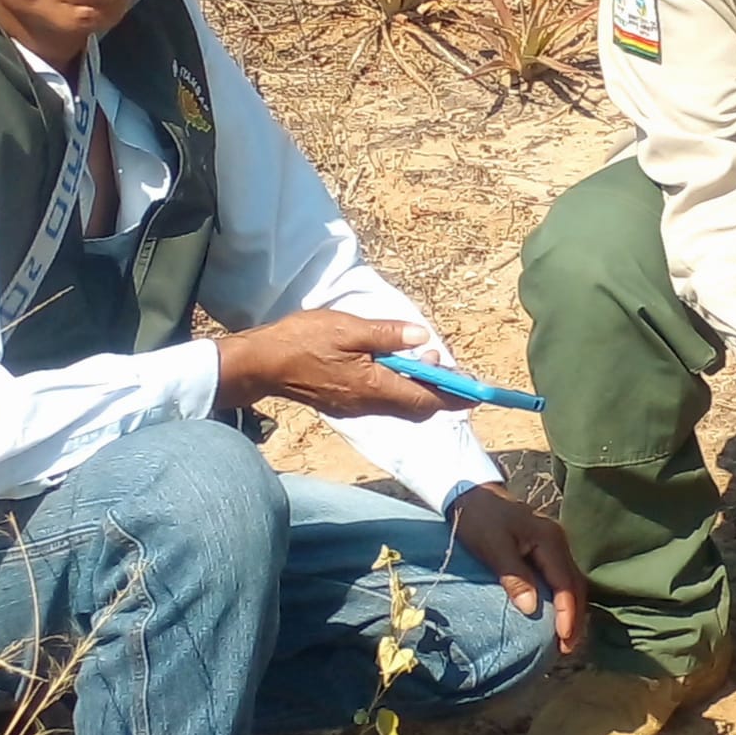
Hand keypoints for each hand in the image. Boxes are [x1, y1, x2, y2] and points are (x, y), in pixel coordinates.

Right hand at [215, 311, 471, 420]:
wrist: (261, 363)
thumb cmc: (302, 341)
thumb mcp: (348, 328)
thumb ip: (388, 334)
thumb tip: (422, 339)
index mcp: (375, 386)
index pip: (425, 400)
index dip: (453, 395)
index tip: (474, 390)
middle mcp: (369, 404)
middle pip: (416, 406)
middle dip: (435, 389)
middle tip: (440, 362)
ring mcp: (355, 406)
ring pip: (398, 403)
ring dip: (414, 385)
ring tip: (416, 358)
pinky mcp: (343, 402)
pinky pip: (380, 400)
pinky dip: (394, 386)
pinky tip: (389, 363)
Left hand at [449, 483, 585, 653]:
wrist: (471, 494)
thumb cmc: (480, 520)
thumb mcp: (493, 548)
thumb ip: (514, 577)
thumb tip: (533, 609)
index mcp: (549, 540)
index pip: (565, 583)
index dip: (567, 613)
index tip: (563, 641)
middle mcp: (558, 541)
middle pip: (575, 584)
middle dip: (574, 617)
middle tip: (567, 648)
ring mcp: (554, 543)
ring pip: (571, 581)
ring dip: (571, 610)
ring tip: (564, 638)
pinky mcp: (545, 547)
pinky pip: (561, 576)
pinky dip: (562, 598)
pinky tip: (556, 614)